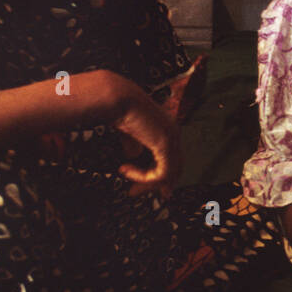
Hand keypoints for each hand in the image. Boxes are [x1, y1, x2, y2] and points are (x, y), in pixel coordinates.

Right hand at [111, 81, 180, 196]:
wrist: (117, 98)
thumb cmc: (118, 109)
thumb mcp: (128, 131)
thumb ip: (133, 143)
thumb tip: (133, 156)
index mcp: (167, 128)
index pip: (171, 158)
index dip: (159, 175)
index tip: (141, 186)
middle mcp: (173, 133)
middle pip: (174, 169)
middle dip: (155, 184)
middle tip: (134, 193)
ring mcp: (172, 139)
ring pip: (169, 174)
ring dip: (146, 183)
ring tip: (129, 186)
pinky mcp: (166, 146)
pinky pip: (161, 173)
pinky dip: (143, 177)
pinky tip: (125, 170)